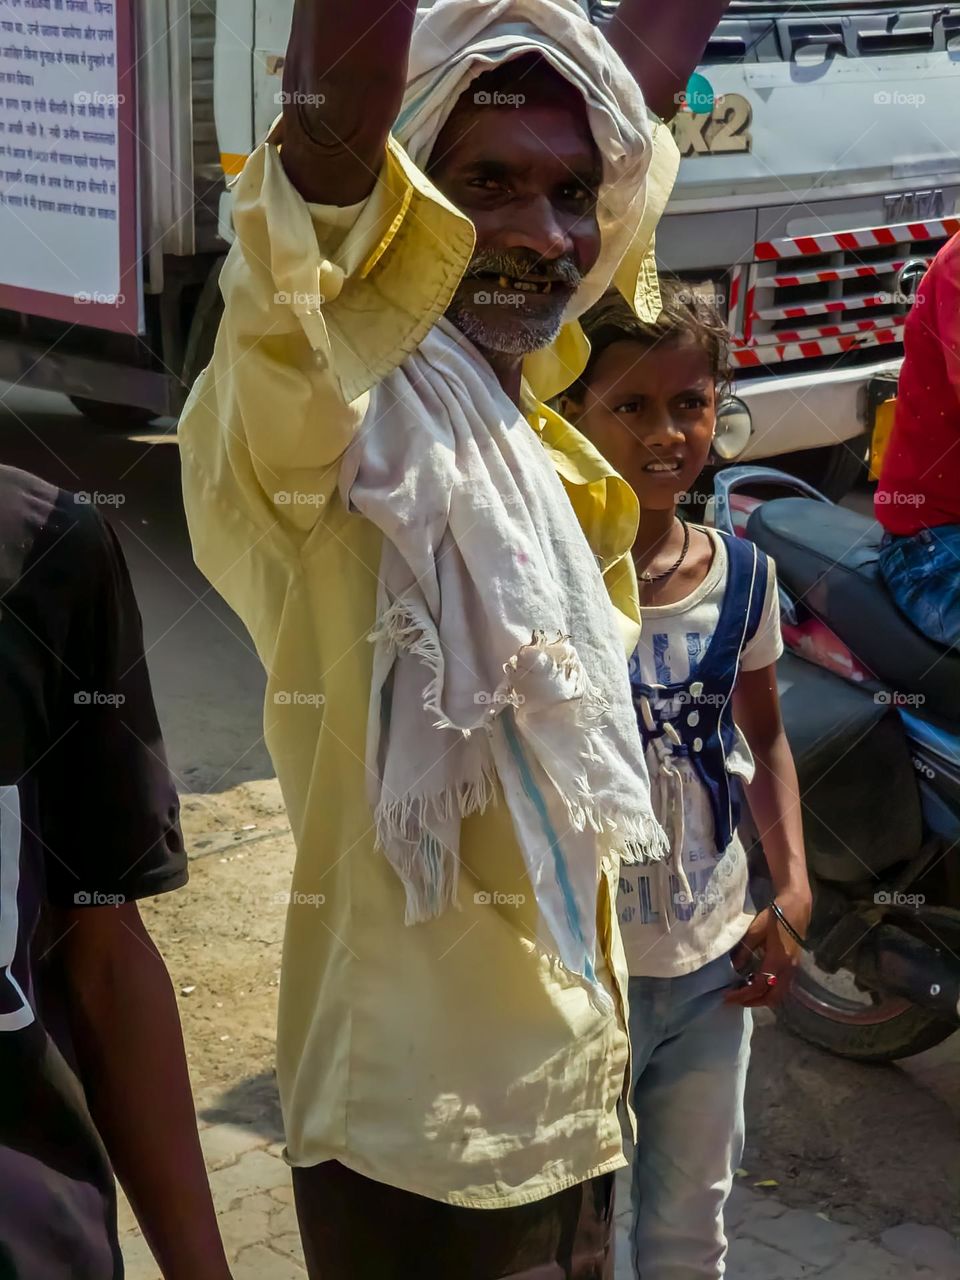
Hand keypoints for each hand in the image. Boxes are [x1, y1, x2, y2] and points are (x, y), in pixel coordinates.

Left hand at [724, 887, 811, 1007]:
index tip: (727, 996)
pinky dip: (768, 990)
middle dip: (753, 1002)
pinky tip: (756, 983)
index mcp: (777, 960)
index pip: (759, 986)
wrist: (796, 907)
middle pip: (772, 997)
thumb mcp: (755, 931)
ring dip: (761, 998)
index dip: (742, 994)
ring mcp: (793, 969)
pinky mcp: (794, 966)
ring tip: (743, 994)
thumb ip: (744, 951)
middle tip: (735, 999)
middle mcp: (788, 969)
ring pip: (779, 994)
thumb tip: (734, 967)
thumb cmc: (775, 916)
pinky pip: (782, 986)